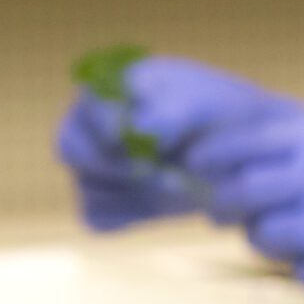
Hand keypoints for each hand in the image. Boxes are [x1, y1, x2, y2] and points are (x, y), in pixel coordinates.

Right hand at [55, 57, 287, 230]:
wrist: (234, 153)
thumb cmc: (215, 114)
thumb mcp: (202, 102)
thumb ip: (168, 112)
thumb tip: (139, 133)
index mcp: (110, 86)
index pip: (88, 104)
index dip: (111, 126)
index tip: (148, 141)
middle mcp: (90, 125)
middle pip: (69, 147)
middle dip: (115, 165)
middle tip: (155, 171)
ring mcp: (92, 167)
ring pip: (87, 186)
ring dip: (130, 191)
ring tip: (174, 182)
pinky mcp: (101, 203)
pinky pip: (97, 217)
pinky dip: (128, 216)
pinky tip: (157, 203)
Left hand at [180, 98, 303, 303]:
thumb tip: (264, 164)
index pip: (249, 142)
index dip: (213, 155)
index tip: (197, 164)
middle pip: (242, 194)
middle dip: (224, 205)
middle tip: (223, 211)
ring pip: (264, 239)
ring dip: (265, 240)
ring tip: (288, 235)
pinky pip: (301, 274)